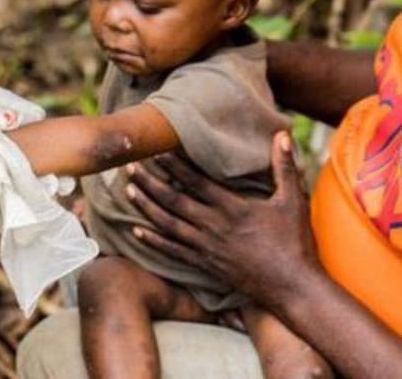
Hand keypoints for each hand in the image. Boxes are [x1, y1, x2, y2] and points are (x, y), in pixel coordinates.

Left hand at [0, 79, 44, 189]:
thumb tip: (11, 120)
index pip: (29, 113)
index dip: (38, 124)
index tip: (42, 137)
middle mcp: (2, 130)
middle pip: (34, 141)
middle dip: (46, 154)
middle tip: (53, 167)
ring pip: (25, 164)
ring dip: (38, 174)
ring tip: (52, 186)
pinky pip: (6, 182)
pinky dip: (18, 188)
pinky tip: (29, 195)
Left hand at [125, 132, 321, 308]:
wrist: (293, 287)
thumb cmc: (295, 242)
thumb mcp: (293, 201)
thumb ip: (284, 167)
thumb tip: (282, 135)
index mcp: (233, 208)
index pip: (195, 182)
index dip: (174, 166)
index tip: (155, 151)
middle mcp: (214, 226)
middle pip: (174, 201)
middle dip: (150, 182)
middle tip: (130, 166)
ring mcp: (206, 248)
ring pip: (168, 225)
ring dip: (146, 207)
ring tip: (128, 191)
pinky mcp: (204, 265)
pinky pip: (173, 252)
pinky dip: (153, 241)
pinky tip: (136, 231)